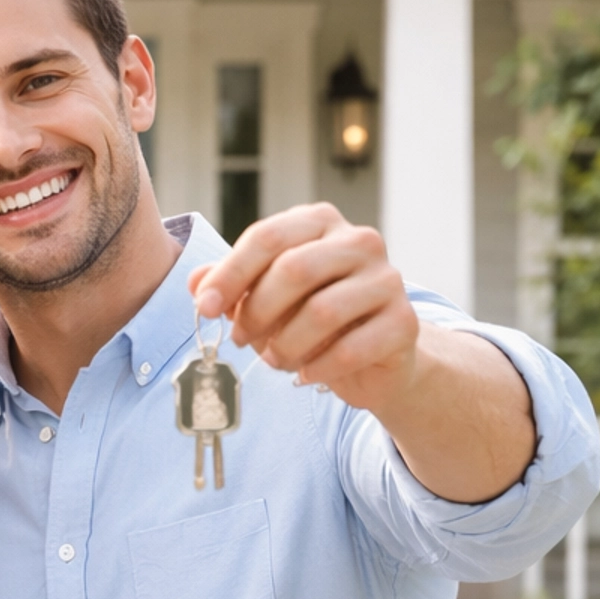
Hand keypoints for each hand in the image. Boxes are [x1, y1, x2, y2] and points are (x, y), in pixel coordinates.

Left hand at [190, 204, 419, 418]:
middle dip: (257, 312)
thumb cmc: (312, 321)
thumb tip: (195, 282)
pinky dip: (318, 368)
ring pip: (322, 311)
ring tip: (275, 360)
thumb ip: (233, 286)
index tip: (205, 308)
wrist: (375, 357)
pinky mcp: (404, 322)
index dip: (231, 274)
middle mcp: (359, 241)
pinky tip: (305, 374)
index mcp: (320, 223)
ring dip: (286, 344)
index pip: (267, 237)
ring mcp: (387, 279)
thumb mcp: (266, 299)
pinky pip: (350, 349)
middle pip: (294, 269)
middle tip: (240, 340)